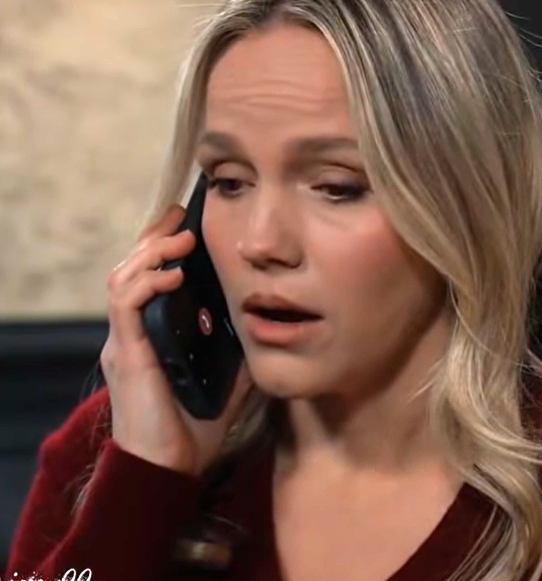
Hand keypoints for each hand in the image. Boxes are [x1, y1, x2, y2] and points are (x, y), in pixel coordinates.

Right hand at [101, 205, 252, 476]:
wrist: (172, 466)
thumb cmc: (199, 425)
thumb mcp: (233, 374)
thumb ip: (244, 345)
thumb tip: (275, 319)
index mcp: (156, 332)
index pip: (153, 276)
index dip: (167, 246)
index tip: (192, 222)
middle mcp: (136, 331)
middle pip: (134, 267)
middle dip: (157, 237)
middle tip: (184, 217)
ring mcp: (127, 340)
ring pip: (124, 277)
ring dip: (152, 252)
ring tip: (181, 238)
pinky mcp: (126, 352)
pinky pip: (126, 304)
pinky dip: (148, 282)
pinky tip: (174, 274)